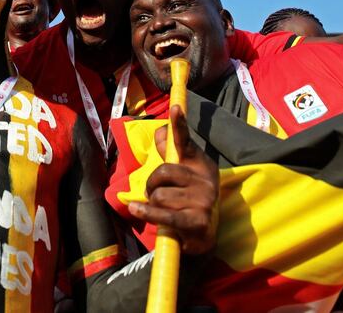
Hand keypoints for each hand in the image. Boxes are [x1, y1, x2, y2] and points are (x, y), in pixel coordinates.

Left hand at [128, 105, 218, 254]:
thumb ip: (170, 152)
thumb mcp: (182, 174)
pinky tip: (136, 209)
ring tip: (162, 210)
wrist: (203, 237)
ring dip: (152, 204)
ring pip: (159, 195)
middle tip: (154, 193)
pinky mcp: (197, 222)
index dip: (179, 124)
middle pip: (164, 171)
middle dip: (151, 184)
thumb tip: (160, 129)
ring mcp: (204, 201)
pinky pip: (163, 214)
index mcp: (201, 164)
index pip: (186, 142)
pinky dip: (146, 212)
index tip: (175, 107)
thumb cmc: (187, 200)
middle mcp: (206, 180)